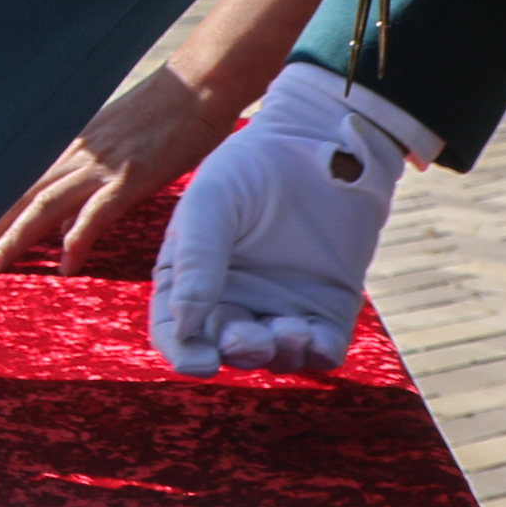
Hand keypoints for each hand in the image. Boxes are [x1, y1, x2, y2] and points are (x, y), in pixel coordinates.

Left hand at [0, 68, 234, 274]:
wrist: (197, 85)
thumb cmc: (165, 113)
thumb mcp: (115, 144)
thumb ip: (88, 178)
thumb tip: (69, 220)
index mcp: (70, 146)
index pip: (17, 183)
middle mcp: (75, 154)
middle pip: (18, 196)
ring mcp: (100, 165)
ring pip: (43, 206)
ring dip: (14, 238)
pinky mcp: (129, 176)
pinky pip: (96, 213)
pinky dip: (77, 241)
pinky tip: (65, 267)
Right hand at [148, 64, 426, 375]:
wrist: (322, 143)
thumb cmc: (253, 166)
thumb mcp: (211, 204)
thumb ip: (197, 260)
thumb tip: (186, 325)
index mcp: (193, 279)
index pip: (178, 331)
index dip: (183, 352)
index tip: (199, 363)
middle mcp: (234, 301)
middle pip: (225, 348)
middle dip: (236, 351)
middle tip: (251, 339)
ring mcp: (281, 308)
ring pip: (274, 357)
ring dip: (277, 355)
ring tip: (289, 331)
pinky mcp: (327, 310)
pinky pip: (321, 351)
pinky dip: (317, 354)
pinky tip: (313, 337)